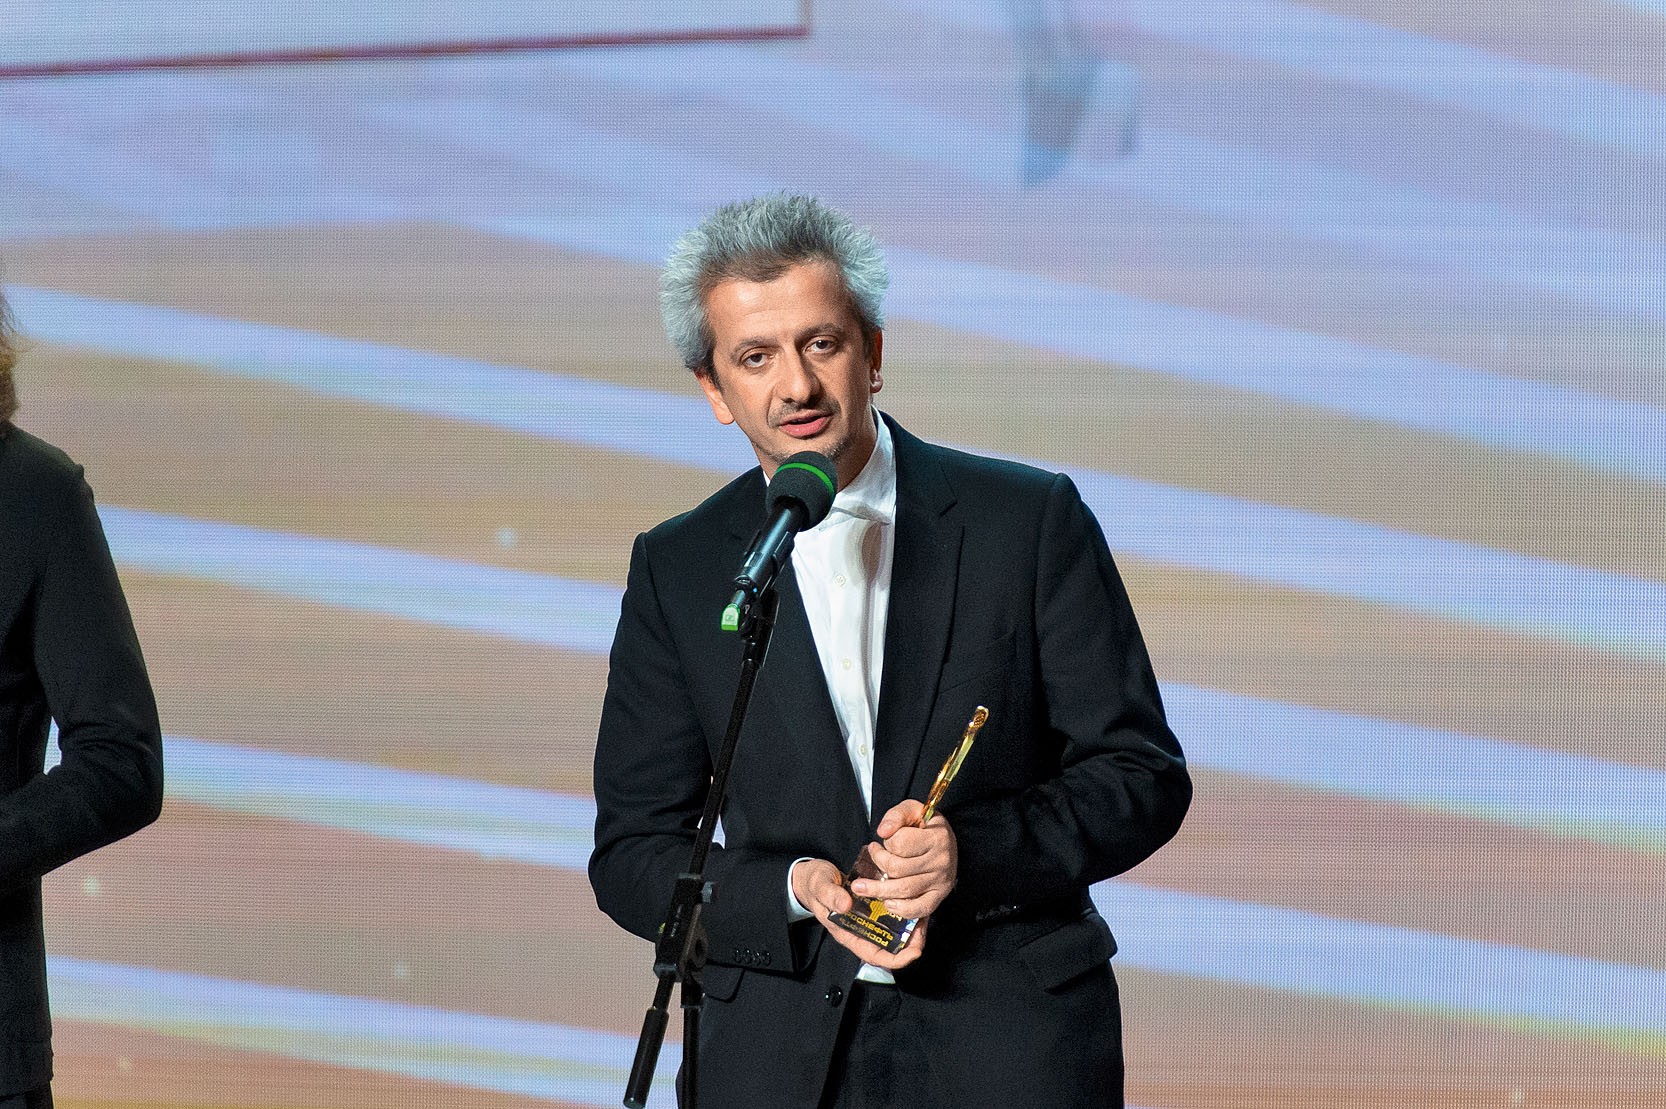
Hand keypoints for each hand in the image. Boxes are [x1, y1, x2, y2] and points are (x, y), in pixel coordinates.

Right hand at [790, 858, 930, 969]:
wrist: (813, 875)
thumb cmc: (815, 884)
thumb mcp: (820, 887)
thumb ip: (831, 896)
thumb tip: (846, 905)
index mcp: (847, 933)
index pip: (874, 956)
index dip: (897, 959)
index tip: (915, 951)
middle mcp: (860, 930)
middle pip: (889, 947)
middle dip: (911, 943)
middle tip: (924, 927)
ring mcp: (867, 919)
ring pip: (893, 931)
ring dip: (910, 926)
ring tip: (923, 914)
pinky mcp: (872, 907)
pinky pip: (891, 914)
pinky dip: (904, 910)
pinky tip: (912, 900)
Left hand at [852, 799, 957, 919]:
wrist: (945, 840)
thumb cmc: (925, 825)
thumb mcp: (912, 810)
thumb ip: (896, 816)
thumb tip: (883, 831)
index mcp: (937, 837)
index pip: (900, 844)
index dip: (886, 843)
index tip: (881, 841)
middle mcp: (942, 861)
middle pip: (897, 869)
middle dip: (878, 862)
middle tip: (873, 854)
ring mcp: (941, 881)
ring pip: (903, 889)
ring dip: (878, 889)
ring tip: (861, 886)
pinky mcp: (939, 896)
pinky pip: (919, 909)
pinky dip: (901, 909)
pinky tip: (887, 902)